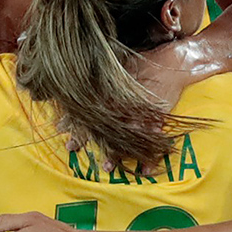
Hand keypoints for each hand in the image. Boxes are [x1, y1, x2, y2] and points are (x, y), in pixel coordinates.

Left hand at [61, 39, 206, 156]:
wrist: (172, 61)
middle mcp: (123, 103)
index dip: (72, 118)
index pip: (88, 106)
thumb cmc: (144, 62)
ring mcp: (141, 112)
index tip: (59, 129)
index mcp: (112, 90)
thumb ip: (102, 80)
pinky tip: (145, 169)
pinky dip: (150, 156)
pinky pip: (152, 139)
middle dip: (84, 137)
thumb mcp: (119, 67)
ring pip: (124, 135)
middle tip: (71, 148)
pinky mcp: (158, 117)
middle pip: (100, 122)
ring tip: (107, 167)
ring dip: (115, 152)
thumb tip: (78, 84)